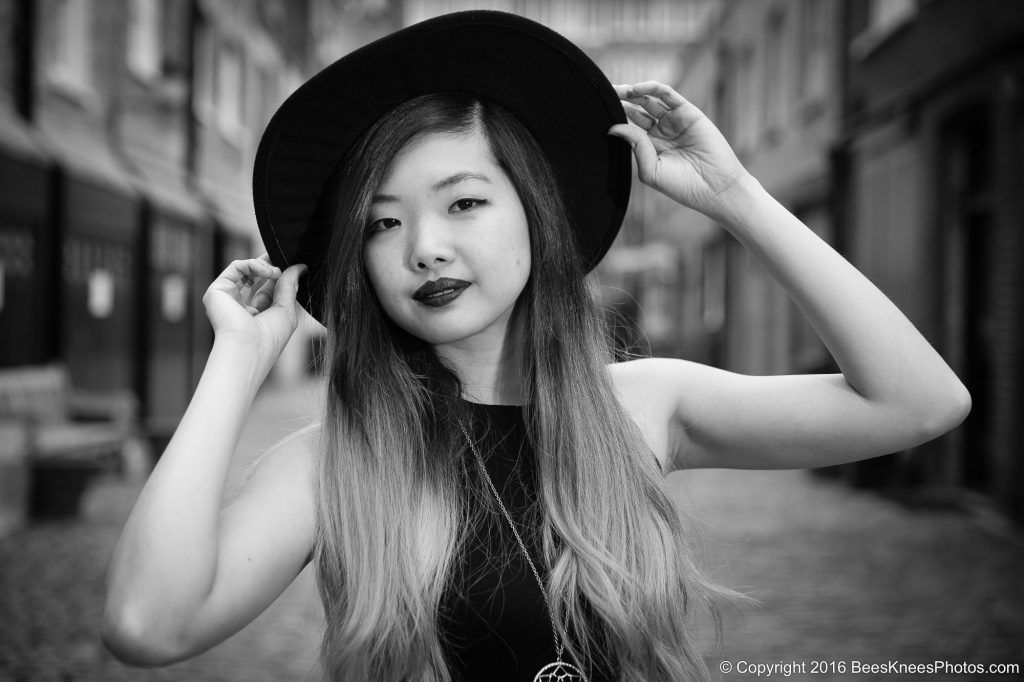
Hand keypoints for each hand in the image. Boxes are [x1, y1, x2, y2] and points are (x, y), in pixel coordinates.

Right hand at [202, 254, 307, 364]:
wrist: (249, 348)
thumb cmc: (270, 337)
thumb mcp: (286, 309)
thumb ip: (290, 286)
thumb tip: (300, 267)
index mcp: (256, 315)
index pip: (267, 289)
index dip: (280, 276)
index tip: (294, 265)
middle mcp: (239, 306)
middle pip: (255, 277)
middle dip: (270, 265)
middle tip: (283, 257)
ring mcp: (227, 298)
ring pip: (246, 270)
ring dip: (265, 266)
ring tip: (277, 272)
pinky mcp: (217, 291)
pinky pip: (237, 267)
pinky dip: (254, 265)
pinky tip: (270, 272)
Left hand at [609, 81, 749, 218]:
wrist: (715, 188)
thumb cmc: (683, 186)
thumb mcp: (650, 170)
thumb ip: (635, 146)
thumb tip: (614, 127)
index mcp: (650, 147)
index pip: (628, 126)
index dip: (615, 116)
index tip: (598, 110)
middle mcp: (661, 132)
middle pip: (636, 110)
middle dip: (621, 101)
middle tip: (605, 94)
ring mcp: (674, 121)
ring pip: (650, 100)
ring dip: (633, 93)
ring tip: (619, 90)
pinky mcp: (688, 112)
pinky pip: (668, 95)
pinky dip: (653, 88)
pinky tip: (637, 89)